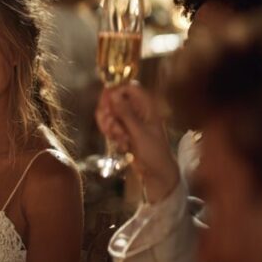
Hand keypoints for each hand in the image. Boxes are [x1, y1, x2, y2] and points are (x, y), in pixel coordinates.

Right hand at [96, 83, 179, 201]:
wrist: (156, 173)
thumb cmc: (154, 152)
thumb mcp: (139, 132)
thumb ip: (126, 113)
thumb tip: (113, 93)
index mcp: (146, 106)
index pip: (127, 87)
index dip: (114, 92)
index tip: (105, 103)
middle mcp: (137, 109)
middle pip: (114, 99)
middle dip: (108, 113)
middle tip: (110, 127)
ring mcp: (129, 119)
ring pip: (109, 112)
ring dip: (109, 126)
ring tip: (119, 139)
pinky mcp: (122, 129)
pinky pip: (108, 124)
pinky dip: (110, 134)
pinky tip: (120, 144)